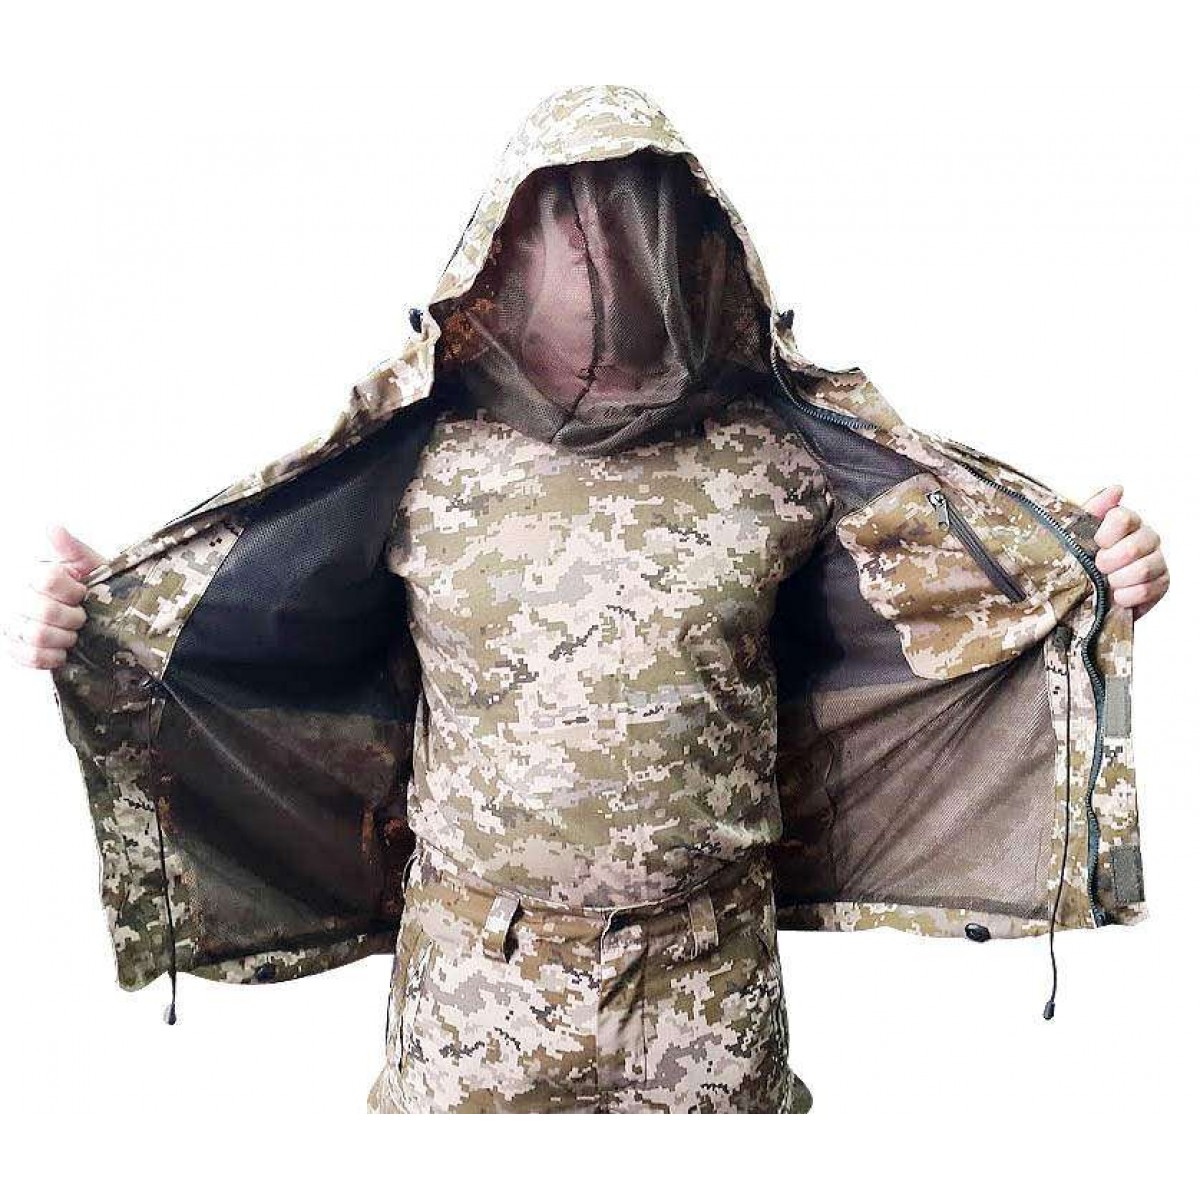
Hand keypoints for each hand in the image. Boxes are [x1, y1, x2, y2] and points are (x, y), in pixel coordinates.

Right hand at [3, 525, 104, 668]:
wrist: (91, 617)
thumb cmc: (88, 588)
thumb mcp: (87, 565)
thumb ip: (72, 549)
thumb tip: (54, 528)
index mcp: (32, 574)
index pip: (48, 580)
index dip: (72, 591)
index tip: (82, 593)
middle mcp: (14, 597)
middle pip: (45, 611)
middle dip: (73, 617)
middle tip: (81, 617)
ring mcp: (10, 623)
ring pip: (38, 635)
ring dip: (65, 637)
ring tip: (72, 633)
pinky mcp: (13, 647)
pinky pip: (32, 657)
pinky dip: (54, 656)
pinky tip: (63, 649)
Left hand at [1083, 486, 1168, 620]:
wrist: (1087, 595)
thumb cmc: (1082, 561)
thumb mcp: (1076, 533)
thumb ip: (1093, 509)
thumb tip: (1116, 490)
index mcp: (1125, 521)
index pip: (1122, 518)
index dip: (1105, 536)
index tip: (1096, 544)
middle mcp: (1145, 537)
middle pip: (1134, 546)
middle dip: (1109, 561)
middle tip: (1098, 567)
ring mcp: (1156, 560)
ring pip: (1143, 569)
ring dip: (1117, 580)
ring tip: (1106, 582)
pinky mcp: (1161, 583)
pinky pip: (1148, 590)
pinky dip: (1126, 596)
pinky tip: (1117, 594)